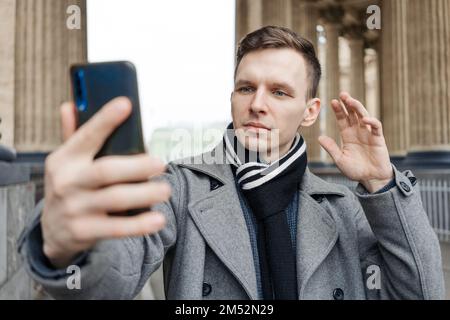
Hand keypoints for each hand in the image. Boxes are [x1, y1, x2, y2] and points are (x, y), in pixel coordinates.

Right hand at [42, 97, 170, 267]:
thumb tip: (69, 105)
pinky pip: (116, 228)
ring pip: (115, 199)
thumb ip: (73, 135)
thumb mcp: (66, 162)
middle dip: (136, 166)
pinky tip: (157, 219)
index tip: (125, 104)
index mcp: (64, 159)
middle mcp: (68, 182)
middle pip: (105, 171)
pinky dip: (139, 225)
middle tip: (161, 163)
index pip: (86, 136)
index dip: (105, 120)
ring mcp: (75, 208)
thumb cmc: (70, 187)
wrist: (53, 232)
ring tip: (165, 189)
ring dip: (144, 194)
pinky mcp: (84, 231)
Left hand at [318, 92, 392, 192]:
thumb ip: (331, 148)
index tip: (332, 101)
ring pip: (364, 116)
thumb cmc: (355, 170)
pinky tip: (365, 119)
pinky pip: (376, 127)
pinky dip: (372, 122)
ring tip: (351, 100)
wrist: (371, 179)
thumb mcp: (340, 159)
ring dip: (358, 107)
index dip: (338, 110)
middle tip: (342, 94)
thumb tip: (319, 138)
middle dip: (348, 104)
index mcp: (348, 135)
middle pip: (353, 114)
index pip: (342, 119)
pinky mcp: (379, 139)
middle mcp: (358, 132)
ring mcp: (369, 134)